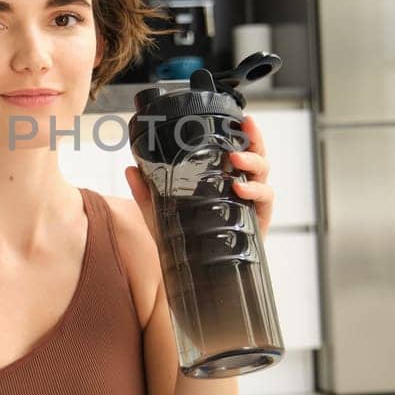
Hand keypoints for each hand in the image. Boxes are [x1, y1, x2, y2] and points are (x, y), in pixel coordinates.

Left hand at [125, 114, 274, 243]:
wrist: (197, 276)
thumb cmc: (187, 240)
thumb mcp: (161, 214)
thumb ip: (147, 192)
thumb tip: (130, 170)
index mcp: (224, 179)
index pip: (238, 149)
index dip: (244, 133)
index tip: (241, 118)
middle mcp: (242, 187)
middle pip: (257, 155)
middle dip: (255, 139)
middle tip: (245, 128)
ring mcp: (251, 204)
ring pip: (263, 174)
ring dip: (253, 161)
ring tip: (236, 160)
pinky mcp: (258, 222)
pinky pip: (265, 201)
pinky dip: (255, 191)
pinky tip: (240, 188)